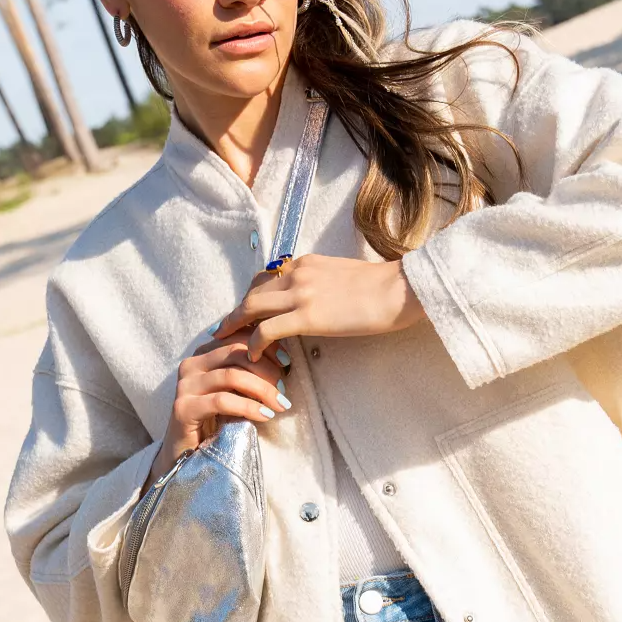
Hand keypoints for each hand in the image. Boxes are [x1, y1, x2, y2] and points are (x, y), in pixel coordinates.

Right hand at [151, 336, 290, 479]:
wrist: (188, 456)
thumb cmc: (218, 421)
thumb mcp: (236, 392)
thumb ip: (248, 373)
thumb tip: (283, 361)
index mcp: (203, 354)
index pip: (237, 338)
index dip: (265, 346)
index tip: (287, 362)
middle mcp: (191, 365)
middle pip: (235, 352)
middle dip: (266, 368)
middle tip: (284, 388)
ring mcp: (184, 386)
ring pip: (230, 375)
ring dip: (262, 389)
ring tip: (280, 404)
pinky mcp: (183, 408)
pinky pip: (222, 401)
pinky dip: (248, 407)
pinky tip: (265, 416)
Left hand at [210, 255, 423, 361]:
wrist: (398, 289)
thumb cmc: (382, 287)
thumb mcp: (344, 276)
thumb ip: (323, 285)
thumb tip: (318, 303)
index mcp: (306, 264)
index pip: (267, 279)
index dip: (252, 298)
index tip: (244, 313)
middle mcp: (297, 274)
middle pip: (253, 292)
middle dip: (235, 312)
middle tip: (222, 330)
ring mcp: (300, 294)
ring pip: (252, 308)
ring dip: (235, 327)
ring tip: (227, 344)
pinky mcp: (307, 317)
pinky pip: (267, 330)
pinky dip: (253, 343)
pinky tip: (251, 356)